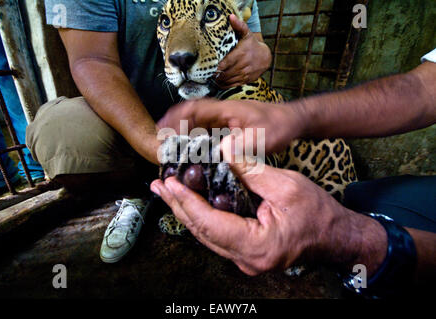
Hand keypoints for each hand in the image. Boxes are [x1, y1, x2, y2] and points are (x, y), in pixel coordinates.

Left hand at [151, 137, 386, 275]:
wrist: (338, 237)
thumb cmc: (319, 213)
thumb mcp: (287, 186)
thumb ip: (252, 171)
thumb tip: (223, 151)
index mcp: (256, 246)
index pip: (210, 223)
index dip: (187, 202)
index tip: (170, 183)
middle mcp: (246, 259)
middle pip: (202, 232)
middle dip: (179, 206)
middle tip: (160, 185)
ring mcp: (246, 259)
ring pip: (207, 235)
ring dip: (186, 211)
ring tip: (167, 192)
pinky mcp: (247, 253)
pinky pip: (217, 236)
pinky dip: (202, 217)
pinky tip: (191, 204)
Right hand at [158, 98, 305, 153]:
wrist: (291, 121)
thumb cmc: (279, 126)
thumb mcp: (263, 137)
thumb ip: (243, 144)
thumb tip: (221, 150)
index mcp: (225, 110)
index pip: (194, 110)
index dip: (176, 119)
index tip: (162, 130)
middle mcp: (220, 113)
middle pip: (189, 116)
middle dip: (172, 127)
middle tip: (158, 143)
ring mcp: (223, 120)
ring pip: (195, 124)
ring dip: (181, 134)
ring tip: (168, 150)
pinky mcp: (226, 128)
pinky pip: (204, 132)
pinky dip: (193, 140)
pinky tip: (188, 153)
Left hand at [215, 14, 271, 88]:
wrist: (265, 57)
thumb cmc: (252, 45)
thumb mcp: (246, 34)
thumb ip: (239, 26)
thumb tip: (231, 17)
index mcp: (241, 54)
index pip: (225, 63)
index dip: (215, 67)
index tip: (208, 67)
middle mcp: (243, 65)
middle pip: (225, 73)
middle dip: (215, 75)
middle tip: (206, 73)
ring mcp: (244, 74)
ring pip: (228, 80)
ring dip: (218, 80)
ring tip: (211, 77)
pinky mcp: (245, 80)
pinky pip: (232, 85)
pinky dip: (224, 85)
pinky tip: (218, 82)